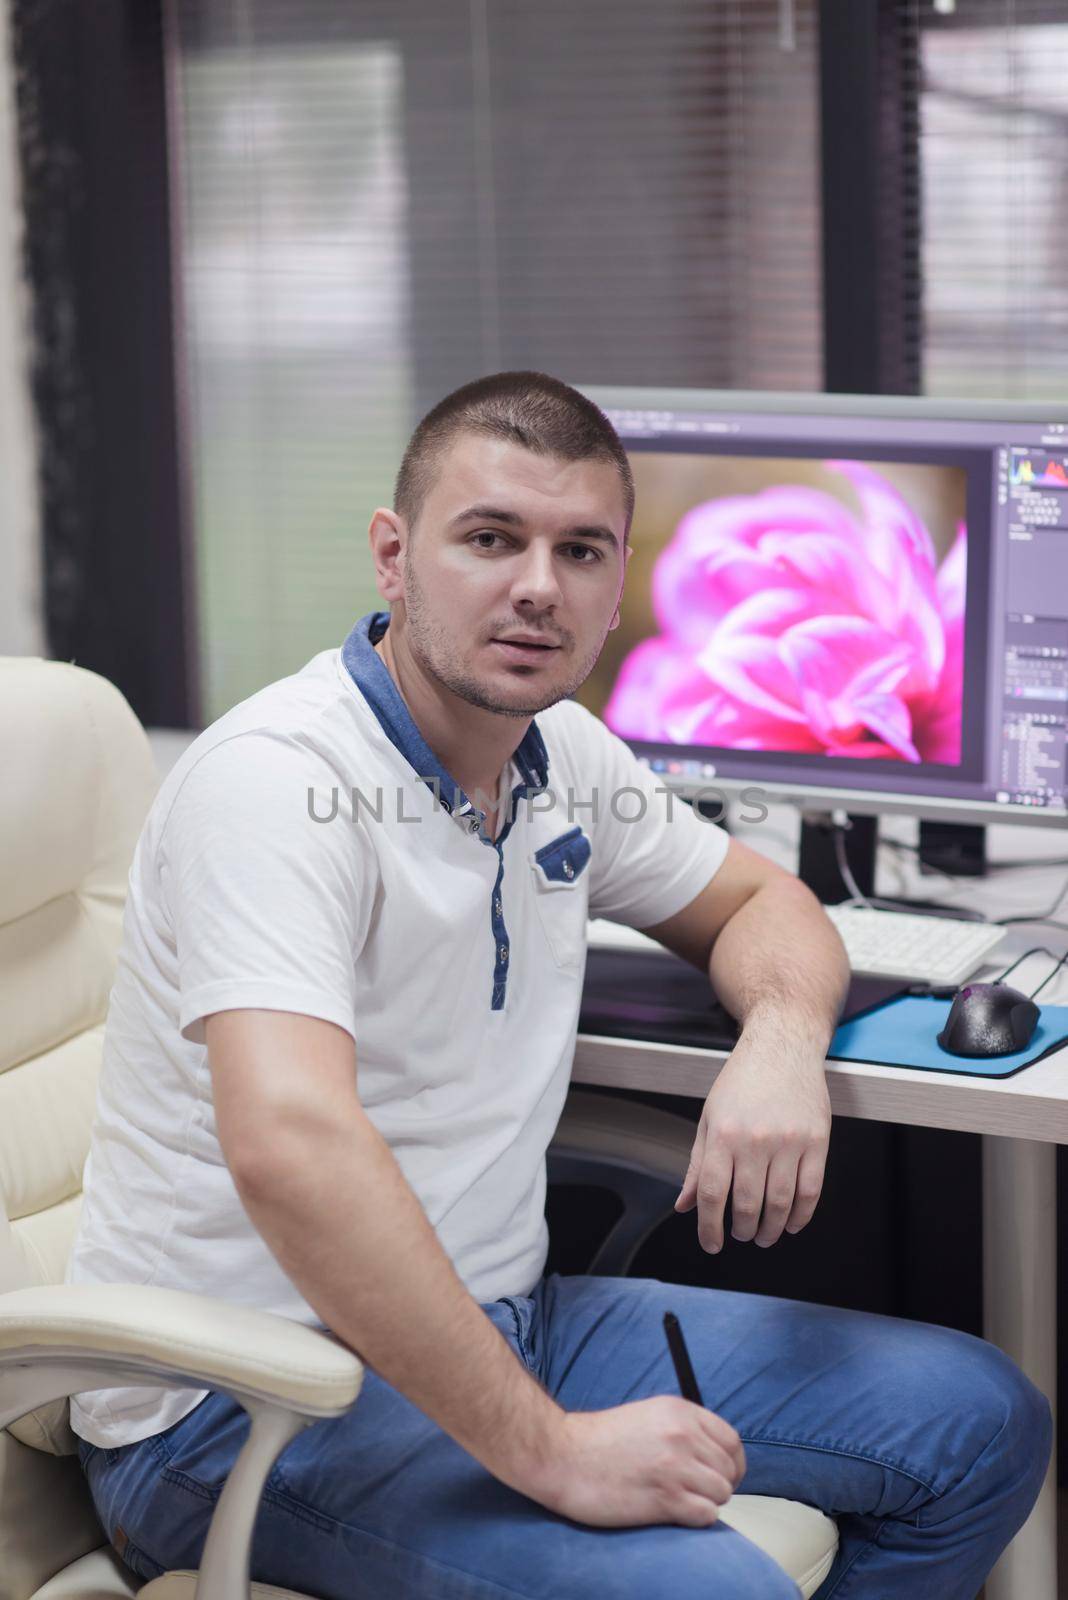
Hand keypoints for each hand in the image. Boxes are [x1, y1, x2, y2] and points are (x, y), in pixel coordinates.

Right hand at [526, 1396, 744, 1528]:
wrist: (562, 1456)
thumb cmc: (598, 1441)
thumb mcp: (648, 1416)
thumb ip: (682, 1429)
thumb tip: (712, 1455)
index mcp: (679, 1411)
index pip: (732, 1440)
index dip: (732, 1463)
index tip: (721, 1475)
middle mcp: (682, 1435)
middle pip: (729, 1469)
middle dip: (717, 1485)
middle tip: (695, 1493)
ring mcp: (675, 1466)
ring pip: (722, 1493)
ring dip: (705, 1502)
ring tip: (679, 1501)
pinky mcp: (665, 1498)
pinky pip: (706, 1515)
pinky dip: (695, 1519)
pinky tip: (673, 1512)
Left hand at [675, 1033, 830, 1252]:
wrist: (782, 1047)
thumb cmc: (741, 1083)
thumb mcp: (709, 1118)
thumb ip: (697, 1164)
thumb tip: (683, 1206)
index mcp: (723, 1134)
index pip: (711, 1194)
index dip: (709, 1227)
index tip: (711, 1244)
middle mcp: (755, 1139)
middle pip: (746, 1204)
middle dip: (741, 1230)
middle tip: (740, 1235)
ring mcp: (789, 1141)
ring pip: (780, 1203)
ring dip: (771, 1229)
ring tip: (764, 1235)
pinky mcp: (818, 1142)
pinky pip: (811, 1191)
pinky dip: (801, 1216)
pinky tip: (792, 1224)